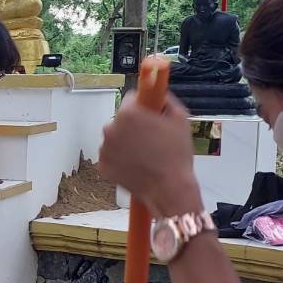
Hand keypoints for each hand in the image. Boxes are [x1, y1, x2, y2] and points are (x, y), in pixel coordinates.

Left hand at [98, 91, 205, 216]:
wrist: (169, 189)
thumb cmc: (176, 155)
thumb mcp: (180, 118)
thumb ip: (166, 99)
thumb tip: (158, 93)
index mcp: (128, 113)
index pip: (131, 99)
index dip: (142, 106)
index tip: (149, 114)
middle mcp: (110, 128)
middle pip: (121, 119)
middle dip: (133, 125)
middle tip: (151, 138)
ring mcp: (105, 148)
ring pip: (115, 138)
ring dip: (126, 142)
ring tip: (145, 154)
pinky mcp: (103, 165)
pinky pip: (111, 156)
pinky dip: (121, 158)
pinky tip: (137, 164)